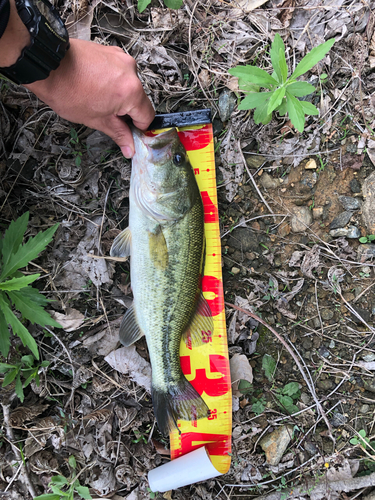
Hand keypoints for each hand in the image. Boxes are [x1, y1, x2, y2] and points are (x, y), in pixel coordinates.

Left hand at [26, 39, 154, 157]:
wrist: (48, 65)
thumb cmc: (67, 91)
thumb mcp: (97, 120)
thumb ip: (119, 134)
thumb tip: (129, 148)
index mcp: (131, 91)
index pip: (147, 116)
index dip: (138, 127)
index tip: (128, 131)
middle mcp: (130, 71)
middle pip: (138, 99)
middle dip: (125, 110)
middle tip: (106, 115)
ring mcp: (120, 58)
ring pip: (128, 85)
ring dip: (118, 95)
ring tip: (96, 98)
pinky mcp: (110, 51)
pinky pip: (118, 72)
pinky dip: (110, 81)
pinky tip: (94, 85)